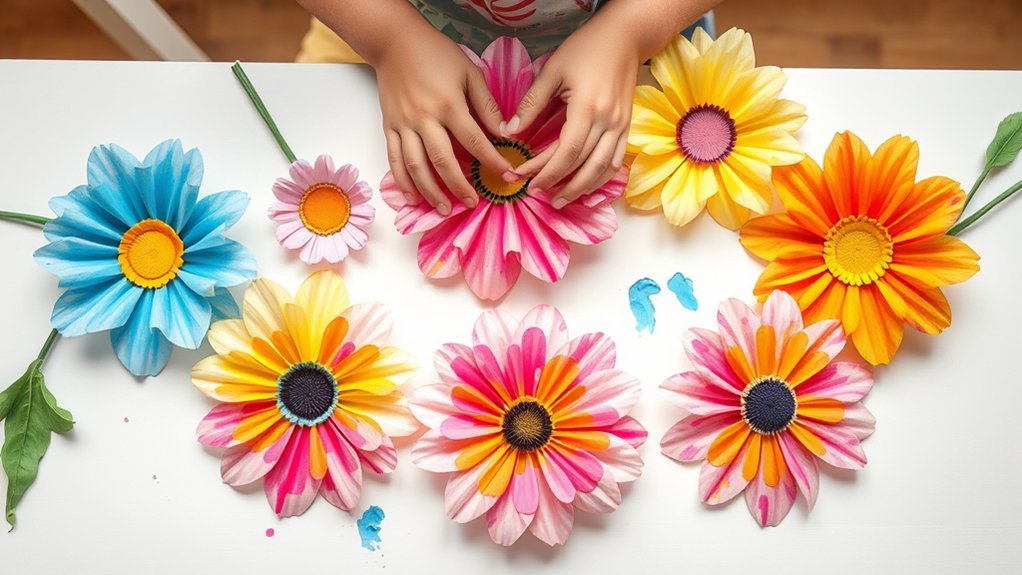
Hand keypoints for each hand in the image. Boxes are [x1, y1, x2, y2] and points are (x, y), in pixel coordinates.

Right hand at [375, 30, 512, 214]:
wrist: (395, 42)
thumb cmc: (436, 54)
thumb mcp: (469, 72)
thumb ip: (486, 104)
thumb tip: (504, 132)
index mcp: (448, 104)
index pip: (474, 141)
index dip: (492, 161)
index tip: (508, 177)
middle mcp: (424, 118)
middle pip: (443, 162)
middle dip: (460, 186)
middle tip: (473, 203)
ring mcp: (404, 125)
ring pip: (416, 166)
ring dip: (431, 191)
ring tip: (444, 209)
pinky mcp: (389, 127)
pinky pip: (395, 159)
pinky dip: (403, 181)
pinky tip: (413, 196)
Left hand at [506, 21, 639, 207]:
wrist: (624, 37)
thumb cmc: (586, 48)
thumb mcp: (553, 70)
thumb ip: (531, 103)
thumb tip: (509, 131)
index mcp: (588, 108)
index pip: (566, 152)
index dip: (546, 171)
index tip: (526, 180)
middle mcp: (608, 122)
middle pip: (583, 165)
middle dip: (559, 184)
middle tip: (537, 194)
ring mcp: (621, 126)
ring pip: (603, 169)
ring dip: (582, 189)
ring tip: (561, 200)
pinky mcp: (627, 126)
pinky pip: (616, 161)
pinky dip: (601, 178)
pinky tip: (586, 185)